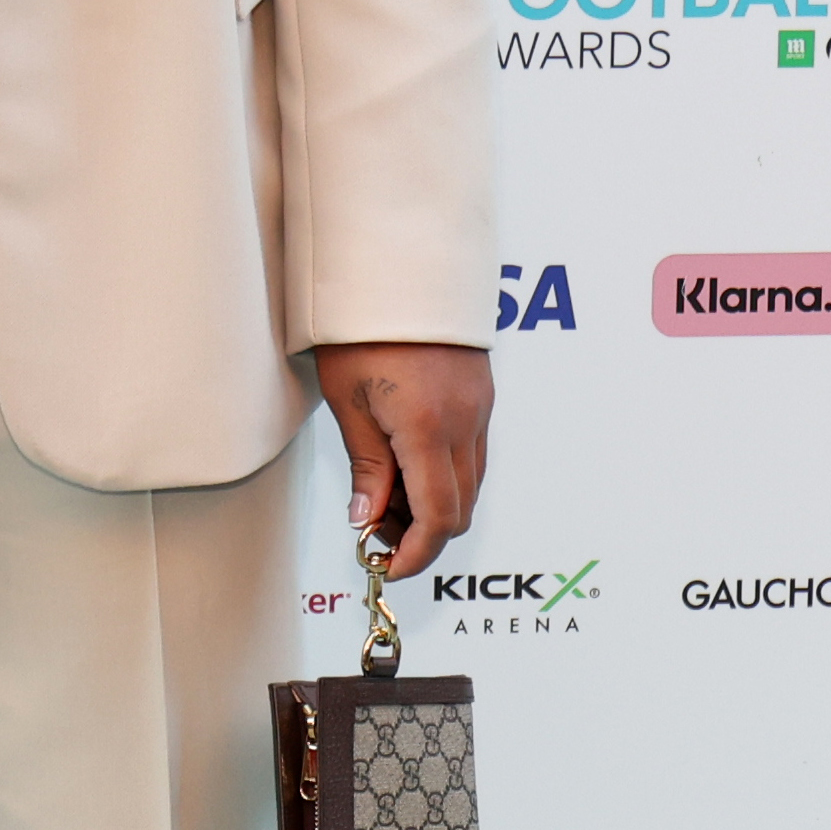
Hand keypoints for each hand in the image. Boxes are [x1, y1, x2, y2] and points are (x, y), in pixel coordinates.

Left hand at [313, 342, 491, 582]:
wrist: (399, 263)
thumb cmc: (365, 324)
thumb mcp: (349, 400)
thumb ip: (366, 466)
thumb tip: (368, 517)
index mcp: (427, 428)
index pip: (436, 518)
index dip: (415, 554)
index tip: (388, 565)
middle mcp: (464, 422)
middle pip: (458, 509)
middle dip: (420, 534)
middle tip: (376, 533)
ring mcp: (479, 408)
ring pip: (469, 484)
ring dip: (433, 505)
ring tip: (384, 497)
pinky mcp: (481, 396)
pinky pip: (472, 453)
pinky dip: (444, 475)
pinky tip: (407, 466)